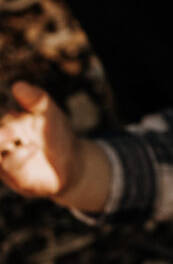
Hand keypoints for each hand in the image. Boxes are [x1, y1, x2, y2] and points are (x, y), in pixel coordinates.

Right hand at [0, 80, 108, 208]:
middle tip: (9, 128)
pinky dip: (18, 157)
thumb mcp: (50, 113)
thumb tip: (17, 85)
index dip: (3, 118)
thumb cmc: (57, 135)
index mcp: (6, 126)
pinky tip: (33, 148)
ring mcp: (6, 162)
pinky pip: (9, 167)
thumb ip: (36, 99)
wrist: (74, 164)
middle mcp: (2, 145)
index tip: (11, 113)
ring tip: (11, 132)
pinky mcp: (16, 178)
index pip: (0, 119)